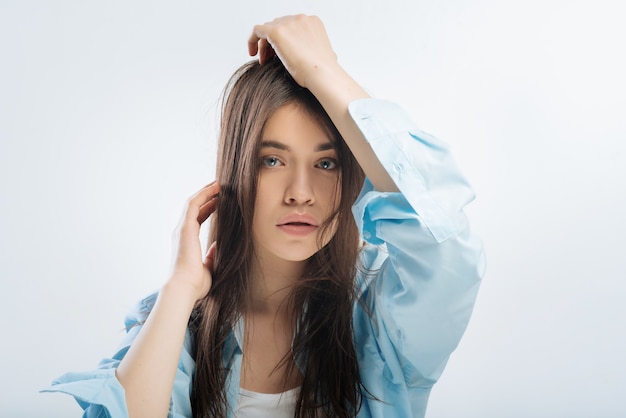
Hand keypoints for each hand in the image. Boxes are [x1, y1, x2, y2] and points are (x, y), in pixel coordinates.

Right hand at [167, 181, 219, 301]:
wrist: (185, 288)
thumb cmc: (195, 284)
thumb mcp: (208, 267)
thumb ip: (212, 256)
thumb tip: (217, 247)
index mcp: (186, 241)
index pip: (197, 219)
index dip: (207, 208)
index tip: (219, 201)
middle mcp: (181, 233)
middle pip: (193, 207)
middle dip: (206, 196)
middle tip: (220, 188)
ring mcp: (182, 229)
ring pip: (192, 202)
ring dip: (205, 191)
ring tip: (219, 184)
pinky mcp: (185, 227)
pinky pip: (194, 204)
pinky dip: (204, 194)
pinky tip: (216, 188)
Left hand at [248, 14, 337, 87]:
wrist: (322, 74)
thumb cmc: (324, 72)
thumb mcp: (326, 56)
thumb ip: (316, 50)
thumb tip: (312, 56)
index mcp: (313, 22)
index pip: (291, 26)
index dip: (283, 40)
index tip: (280, 55)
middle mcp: (300, 19)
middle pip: (278, 26)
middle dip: (273, 43)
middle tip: (269, 59)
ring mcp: (288, 23)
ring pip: (267, 29)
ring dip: (264, 45)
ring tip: (264, 61)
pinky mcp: (276, 32)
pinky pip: (257, 31)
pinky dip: (253, 41)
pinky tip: (253, 54)